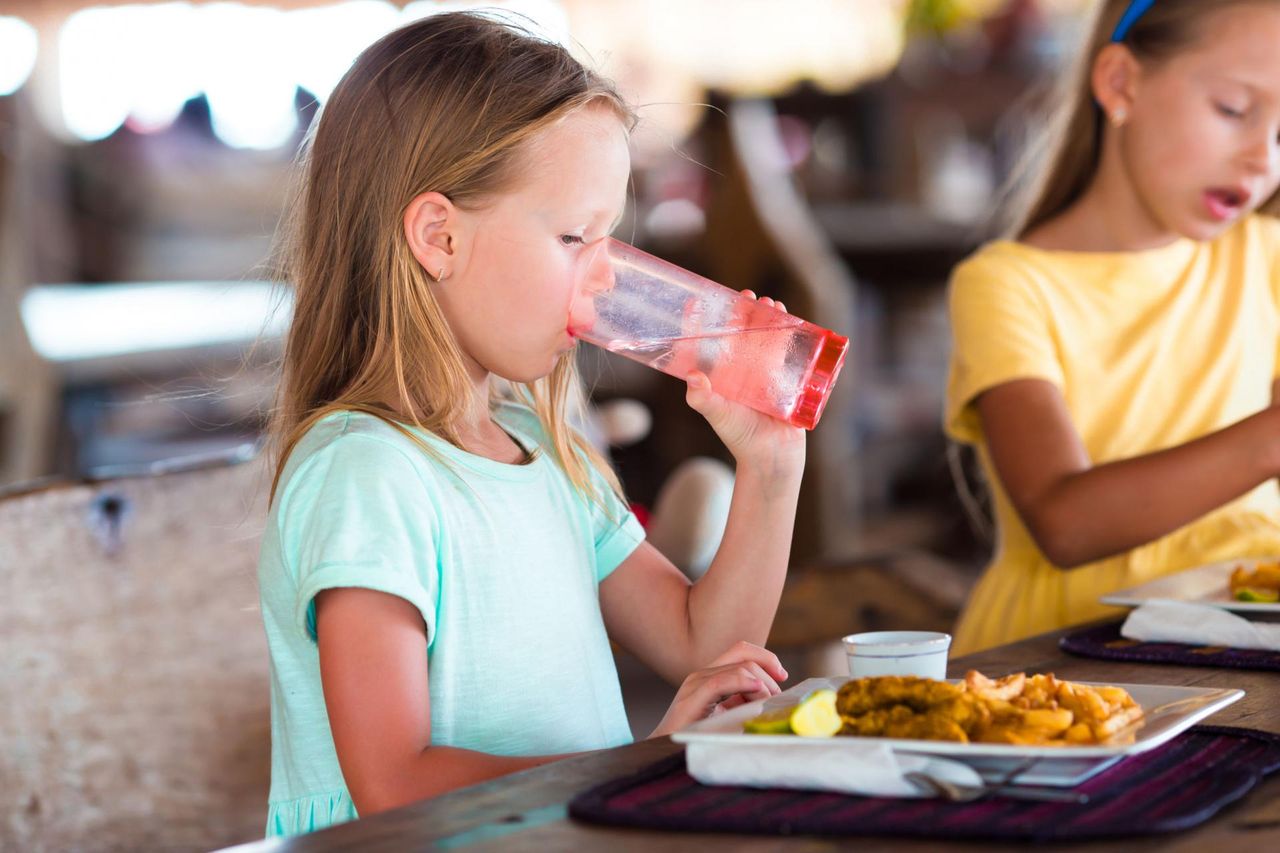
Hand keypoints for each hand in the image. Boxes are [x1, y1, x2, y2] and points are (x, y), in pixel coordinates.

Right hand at [648, 641, 787, 738]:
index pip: (741, 650)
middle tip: (775, 702)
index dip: (766, 658)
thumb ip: (743, 702)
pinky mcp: (691, 700)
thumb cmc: (697, 739)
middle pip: (744, 656)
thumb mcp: (727, 716)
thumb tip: (774, 699)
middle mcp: (702, 675)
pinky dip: (743, 683)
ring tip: (765, 707)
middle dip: (768, 677)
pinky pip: (721, 682)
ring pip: (739, 668)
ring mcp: (695, 685)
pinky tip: (757, 692)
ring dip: (761, 686)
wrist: (663, 753)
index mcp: (710, 676)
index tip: (782, 677)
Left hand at [684, 294, 805, 473]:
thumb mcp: (717, 414)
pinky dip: (787, 330)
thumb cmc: (740, 436)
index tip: (697, 301)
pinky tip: (787, 317)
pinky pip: (785, 348)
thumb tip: (692, 376)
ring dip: (766, 316)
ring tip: (768, 303)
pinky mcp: (784, 376)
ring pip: (763, 335)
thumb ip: (702, 398)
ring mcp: (762, 371)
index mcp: (719, 374)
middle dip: (742, 311)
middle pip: (738, 331)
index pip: (706, 342)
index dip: (701, 321)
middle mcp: (739, 369)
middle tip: (746, 297)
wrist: (772, 456)